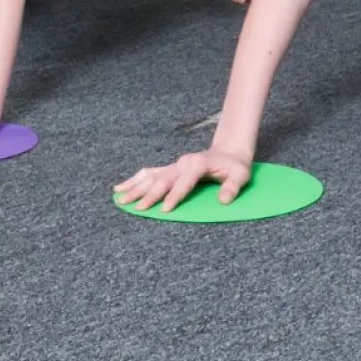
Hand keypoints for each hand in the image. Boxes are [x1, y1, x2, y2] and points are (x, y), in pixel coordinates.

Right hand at [114, 147, 251, 212]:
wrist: (229, 151)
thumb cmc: (235, 166)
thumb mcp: (241, 175)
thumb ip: (233, 186)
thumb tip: (224, 200)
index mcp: (198, 164)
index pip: (184, 182)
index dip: (175, 195)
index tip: (164, 209)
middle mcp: (183, 163)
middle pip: (163, 179)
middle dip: (150, 193)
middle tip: (137, 207)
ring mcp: (175, 165)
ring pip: (152, 176)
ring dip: (136, 187)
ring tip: (120, 198)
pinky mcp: (170, 168)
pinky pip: (149, 173)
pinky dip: (134, 180)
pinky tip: (120, 187)